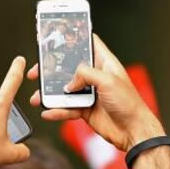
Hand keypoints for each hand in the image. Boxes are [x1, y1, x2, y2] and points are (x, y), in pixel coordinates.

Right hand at [28, 34, 164, 151]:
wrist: (132, 130)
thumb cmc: (129, 103)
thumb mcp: (108, 81)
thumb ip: (86, 74)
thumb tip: (69, 83)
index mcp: (104, 64)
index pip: (88, 45)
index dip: (74, 39)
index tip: (58, 38)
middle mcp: (95, 77)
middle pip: (69, 68)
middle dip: (52, 70)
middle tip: (38, 72)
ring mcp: (89, 94)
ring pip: (64, 90)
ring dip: (50, 94)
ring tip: (37, 97)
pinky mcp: (85, 109)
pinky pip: (67, 108)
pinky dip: (57, 111)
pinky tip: (48, 112)